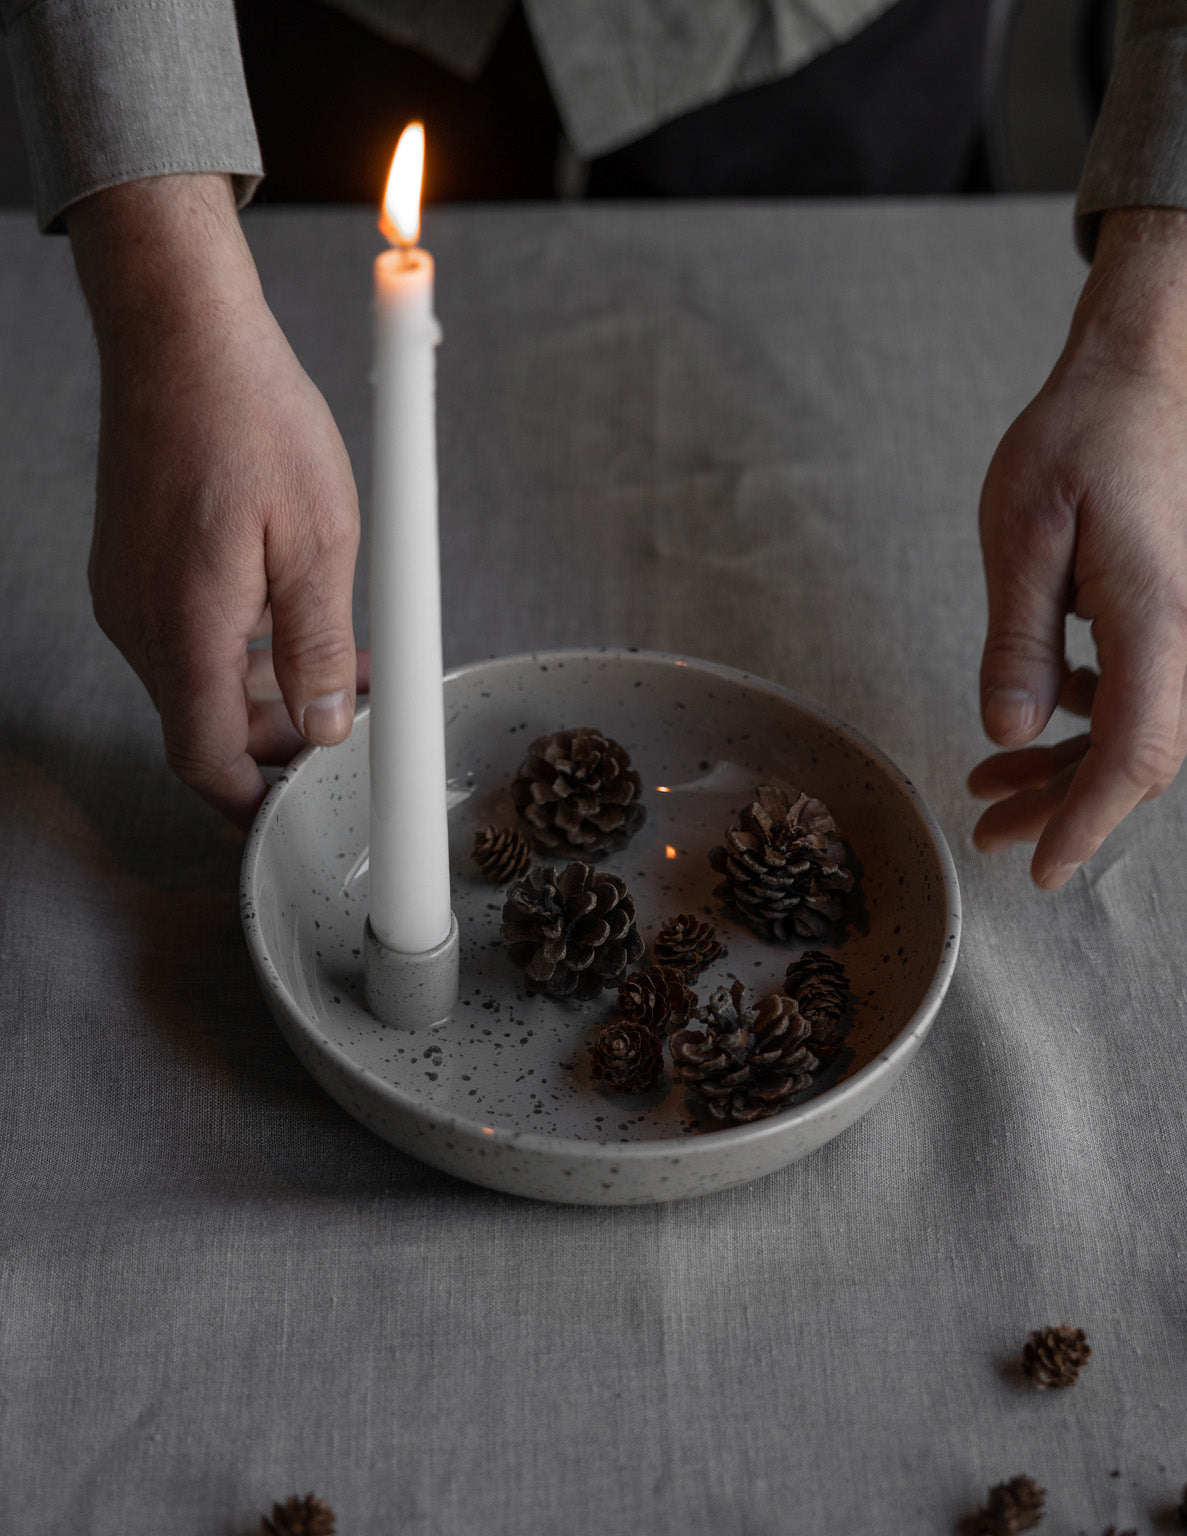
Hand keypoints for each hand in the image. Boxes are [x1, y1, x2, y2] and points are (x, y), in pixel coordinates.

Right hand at [68, 174, 363, 827]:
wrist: (179, 333)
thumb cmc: (250, 418)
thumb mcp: (319, 542)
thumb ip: (321, 648)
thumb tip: (325, 728)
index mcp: (186, 627)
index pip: (205, 759)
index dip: (252, 799)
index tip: (298, 808)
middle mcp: (140, 620)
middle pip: (204, 724)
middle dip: (280, 737)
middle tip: (349, 715)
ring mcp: (127, 591)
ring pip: (199, 680)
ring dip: (268, 688)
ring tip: (341, 661)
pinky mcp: (132, 565)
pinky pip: (185, 635)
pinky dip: (241, 646)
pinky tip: (294, 616)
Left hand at [971, 208, 1186, 887]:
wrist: (1143, 377)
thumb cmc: (1081, 438)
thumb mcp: (1024, 533)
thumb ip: (1018, 640)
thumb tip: (1010, 734)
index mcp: (1159, 616)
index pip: (1135, 751)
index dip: (1086, 821)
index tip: (1041, 870)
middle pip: (1139, 756)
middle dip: (1063, 808)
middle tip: (988, 835)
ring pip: (1139, 731)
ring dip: (1068, 770)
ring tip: (990, 791)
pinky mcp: (1172, 618)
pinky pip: (1139, 694)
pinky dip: (1084, 723)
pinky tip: (1033, 722)